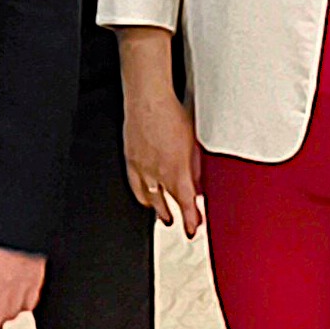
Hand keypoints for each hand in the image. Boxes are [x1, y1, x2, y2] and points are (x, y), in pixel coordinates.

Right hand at [121, 84, 206, 239]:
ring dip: (157, 209)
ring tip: (162, 215)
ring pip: (148, 198)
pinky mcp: (130, 160)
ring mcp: (141, 168)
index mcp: (177, 170)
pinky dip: (141, 195)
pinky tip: (144, 197)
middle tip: (179, 224)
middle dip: (174, 217)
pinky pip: (134, 185)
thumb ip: (197, 168)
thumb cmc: (172, 114)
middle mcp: (157, 173)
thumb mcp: (194, 143)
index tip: (193, 228)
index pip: (185, 204)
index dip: (190, 220)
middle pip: (166, 204)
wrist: (148, 100)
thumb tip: (199, 183)